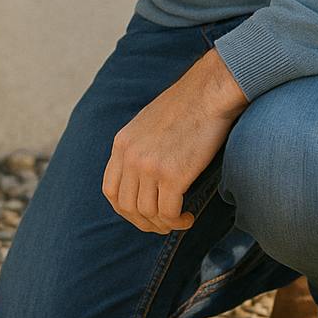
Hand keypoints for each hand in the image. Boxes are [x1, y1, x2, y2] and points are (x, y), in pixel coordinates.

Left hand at [102, 47, 249, 234]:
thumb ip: (138, 148)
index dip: (124, 209)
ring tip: (179, 220)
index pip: (110, 190)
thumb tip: (142, 176)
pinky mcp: (172, 175)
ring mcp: (149, 166)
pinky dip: (178, 221)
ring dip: (164, 224)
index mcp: (121, 144)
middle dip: (144, 222)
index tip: (142, 214)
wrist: (208, 93)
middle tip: (163, 224)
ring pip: (147, 213)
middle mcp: (130, 157)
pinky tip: (189, 216)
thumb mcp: (147, 125)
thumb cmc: (185, 107)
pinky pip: (168, 212)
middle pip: (126, 207)